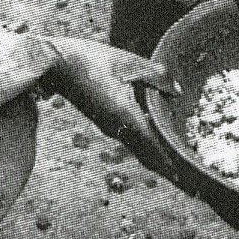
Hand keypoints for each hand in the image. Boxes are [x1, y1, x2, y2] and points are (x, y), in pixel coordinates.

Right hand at [41, 35, 179, 176]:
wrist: (53, 63)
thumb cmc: (90, 60)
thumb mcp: (128, 62)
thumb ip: (157, 76)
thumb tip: (178, 92)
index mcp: (125, 116)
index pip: (153, 147)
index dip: (168, 163)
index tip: (182, 178)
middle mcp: (116, 127)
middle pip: (145, 153)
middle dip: (164, 164)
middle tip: (184, 173)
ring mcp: (107, 125)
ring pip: (136, 146)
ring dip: (154, 153)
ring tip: (173, 155)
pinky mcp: (102, 118)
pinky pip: (127, 137)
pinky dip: (144, 142)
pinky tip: (153, 131)